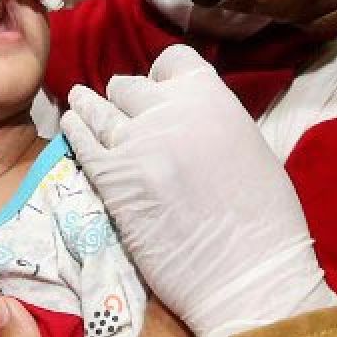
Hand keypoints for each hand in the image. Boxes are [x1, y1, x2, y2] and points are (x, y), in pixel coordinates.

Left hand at [62, 44, 336, 336]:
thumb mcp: (249, 146)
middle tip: (123, 111)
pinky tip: (71, 125)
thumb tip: (188, 118)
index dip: (162, 77)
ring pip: (99, 109)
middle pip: (130, 86)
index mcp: (212, 97)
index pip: (172, 61)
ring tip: (79, 101)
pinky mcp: (112, 180)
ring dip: (90, 106)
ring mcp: (136, 143)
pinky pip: (83, 143)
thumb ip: (213, 121)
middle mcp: (170, 111)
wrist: (248, 275)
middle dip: (127, 98)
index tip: (158, 92)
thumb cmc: (265, 221)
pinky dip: (75, 131)